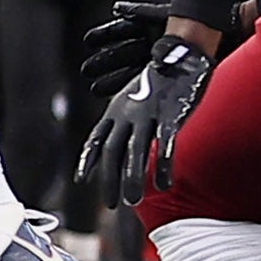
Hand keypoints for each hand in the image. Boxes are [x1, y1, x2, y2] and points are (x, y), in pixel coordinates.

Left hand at [78, 36, 217, 207]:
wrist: (180, 56)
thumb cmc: (157, 82)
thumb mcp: (131, 98)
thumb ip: (122, 121)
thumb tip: (113, 146)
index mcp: (116, 109)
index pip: (96, 138)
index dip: (88, 159)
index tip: (80, 179)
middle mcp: (128, 113)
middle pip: (113, 151)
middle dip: (109, 179)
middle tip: (111, 204)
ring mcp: (148, 114)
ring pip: (135, 152)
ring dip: (133, 178)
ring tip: (133, 201)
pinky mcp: (170, 116)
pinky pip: (165, 145)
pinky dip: (163, 166)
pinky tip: (164, 184)